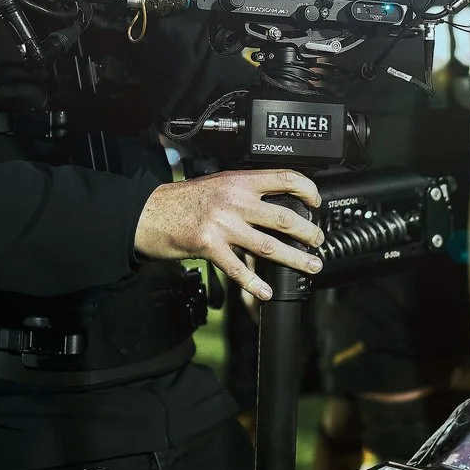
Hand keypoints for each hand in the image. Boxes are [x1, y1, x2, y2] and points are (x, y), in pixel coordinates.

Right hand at [135, 168, 323, 301]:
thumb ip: (245, 192)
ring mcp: (222, 225)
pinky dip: (255, 283)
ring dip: (295, 258)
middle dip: (308, 232)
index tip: (316, 201)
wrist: (149, 212)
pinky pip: (238, 269)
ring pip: (268, 245)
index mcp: (239, 181)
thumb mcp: (218, 184)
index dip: (307, 189)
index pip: (283, 178)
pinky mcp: (210, 247)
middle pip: (283, 217)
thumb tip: (276, 202)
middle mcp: (234, 201)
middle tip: (319, 241)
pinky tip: (266, 291)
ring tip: (311, 266)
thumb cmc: (182, 200)